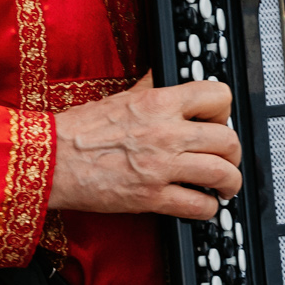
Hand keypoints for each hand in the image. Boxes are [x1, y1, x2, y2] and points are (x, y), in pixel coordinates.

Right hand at [49, 74, 242, 220]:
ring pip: (221, 174)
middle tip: (226, 158)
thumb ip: (149, 87)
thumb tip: (164, 76)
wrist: (52, 160)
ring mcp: (162, 167)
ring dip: (229, 183)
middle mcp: (166, 133)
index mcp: (159, 103)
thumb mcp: (120, 97)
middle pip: (227, 139)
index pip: (217, 96)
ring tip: (224, 186)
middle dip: (233, 152)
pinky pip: (198, 206)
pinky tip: (201, 204)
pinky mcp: (152, 198)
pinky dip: (207, 208)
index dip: (224, 110)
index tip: (219, 120)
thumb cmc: (78, 131)